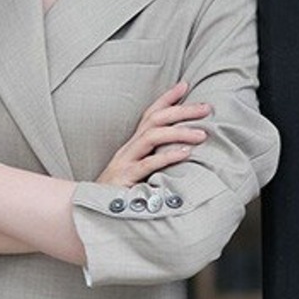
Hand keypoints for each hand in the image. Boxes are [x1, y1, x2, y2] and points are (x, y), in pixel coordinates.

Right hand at [95, 81, 212, 192]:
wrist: (92, 213)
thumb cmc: (120, 194)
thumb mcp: (138, 172)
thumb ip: (154, 159)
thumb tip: (182, 152)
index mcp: (132, 145)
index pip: (150, 114)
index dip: (166, 98)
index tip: (185, 85)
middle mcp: (128, 149)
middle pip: (154, 120)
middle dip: (182, 110)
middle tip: (206, 108)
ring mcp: (125, 162)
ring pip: (152, 137)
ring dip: (179, 132)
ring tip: (201, 134)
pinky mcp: (126, 179)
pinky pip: (148, 164)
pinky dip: (168, 157)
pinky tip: (186, 154)